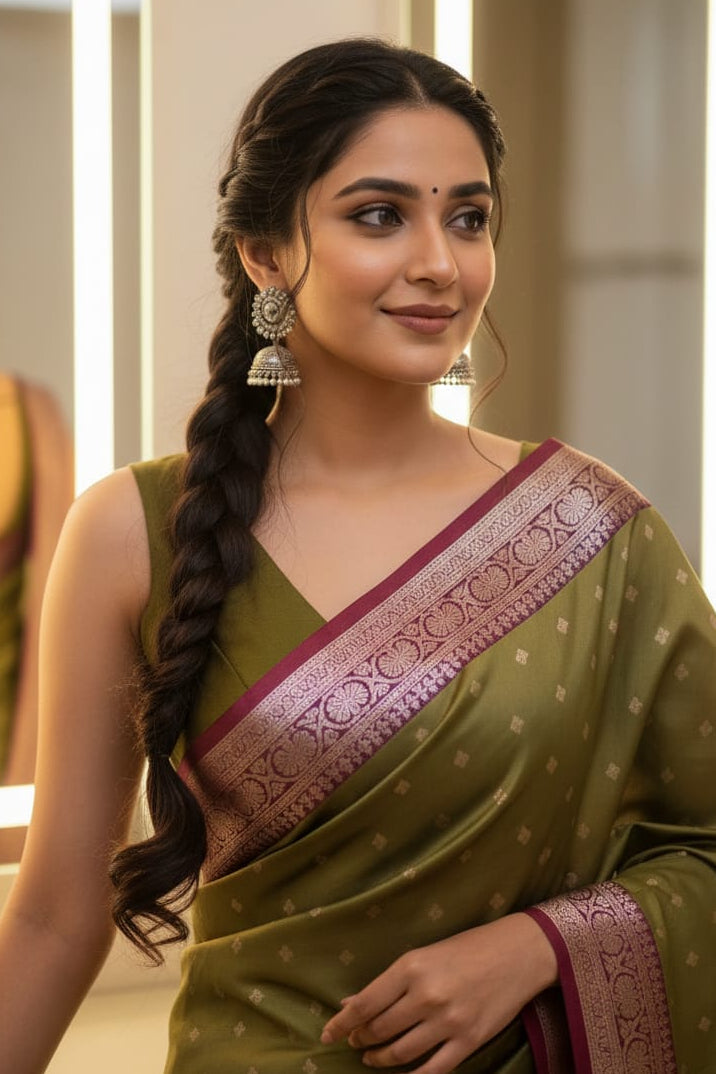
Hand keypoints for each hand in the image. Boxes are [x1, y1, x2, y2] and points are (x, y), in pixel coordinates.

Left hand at [321, 912, 557, 1072]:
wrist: (517, 953)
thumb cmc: (467, 948)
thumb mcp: (423, 955)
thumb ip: (388, 983)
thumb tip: (350, 1002)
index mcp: (412, 967)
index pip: (364, 1004)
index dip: (342, 1023)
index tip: (328, 1034)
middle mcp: (427, 995)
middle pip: (379, 1030)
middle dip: (361, 1040)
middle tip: (355, 1042)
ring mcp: (448, 1021)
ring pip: (400, 1053)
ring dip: (380, 1059)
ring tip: (372, 1057)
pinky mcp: (468, 1041)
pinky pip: (432, 1071)